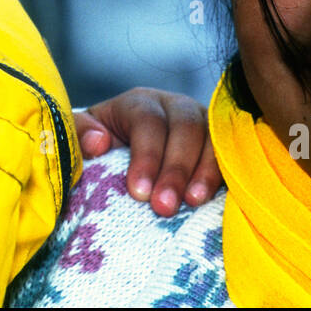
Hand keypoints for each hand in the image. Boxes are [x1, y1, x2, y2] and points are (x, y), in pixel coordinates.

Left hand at [73, 88, 221, 216]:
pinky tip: (216, 199)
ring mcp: (202, 124)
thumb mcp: (80, 136)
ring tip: (193, 203)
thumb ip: (80, 134)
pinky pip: (230, 154)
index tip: (138, 192)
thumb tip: (99, 141)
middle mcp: (174, 107)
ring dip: (205, 172)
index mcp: (139, 103)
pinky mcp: (219, 144)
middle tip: (164, 207)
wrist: (122, 149)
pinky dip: (223, 175)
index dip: (146, 156)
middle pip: (184, 128)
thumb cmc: (100, 144)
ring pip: (212, 138)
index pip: (148, 122)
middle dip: (175, 168)